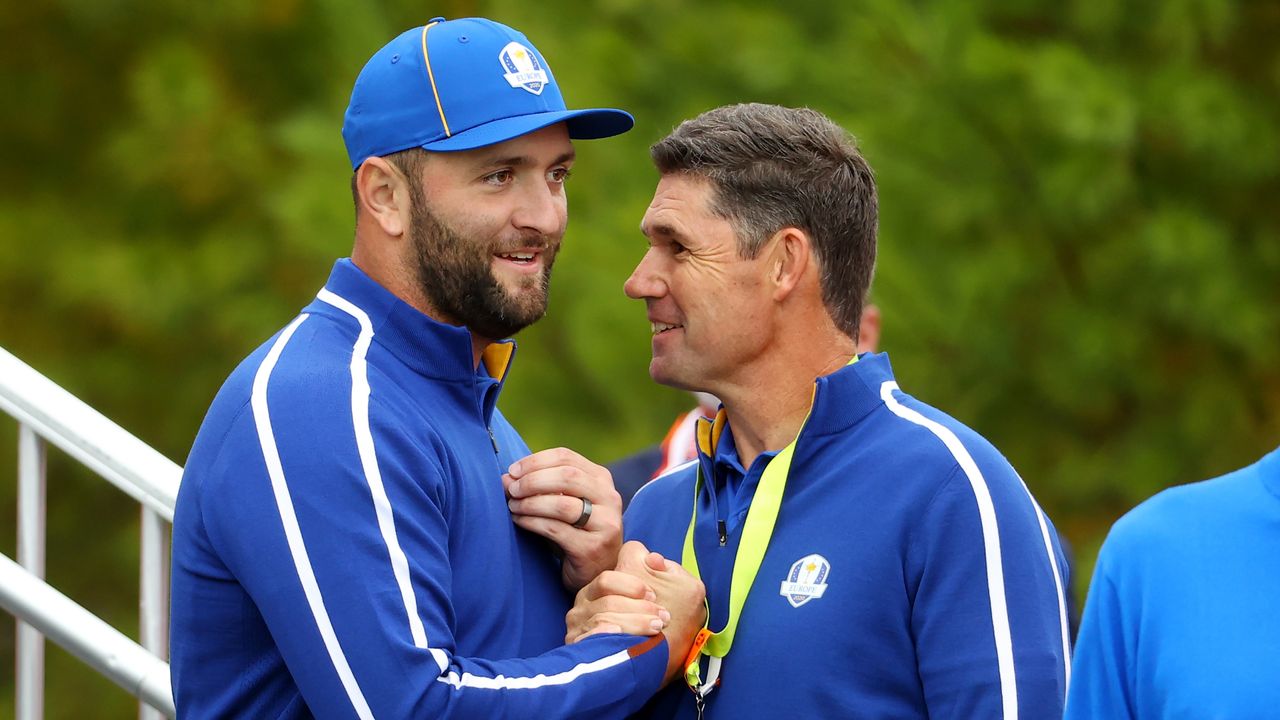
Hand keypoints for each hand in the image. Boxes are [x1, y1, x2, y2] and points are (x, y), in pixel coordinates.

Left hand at [504, 447, 623, 590]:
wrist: (595, 572)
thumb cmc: (573, 532)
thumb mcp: (562, 503)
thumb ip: (539, 487)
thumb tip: (506, 477)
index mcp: (601, 479)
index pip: (566, 457)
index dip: (535, 461)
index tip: (512, 471)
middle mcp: (609, 497)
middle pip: (567, 476)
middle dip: (532, 480)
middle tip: (511, 489)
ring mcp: (605, 523)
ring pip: (562, 504)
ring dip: (530, 503)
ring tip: (512, 506)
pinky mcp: (593, 548)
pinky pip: (556, 529)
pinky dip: (532, 522)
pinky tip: (519, 521)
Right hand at [565, 567, 668, 643]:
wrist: (624, 671)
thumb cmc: (638, 631)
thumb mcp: (647, 602)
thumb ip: (653, 577)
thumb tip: (655, 559)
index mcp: (593, 592)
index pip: (607, 580)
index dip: (632, 586)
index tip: (654, 596)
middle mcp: (581, 608)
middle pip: (608, 601)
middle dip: (640, 608)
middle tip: (663, 616)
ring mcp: (577, 629)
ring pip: (605, 619)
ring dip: (635, 623)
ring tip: (656, 628)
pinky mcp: (577, 649)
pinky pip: (592, 638)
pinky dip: (609, 634)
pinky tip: (624, 636)